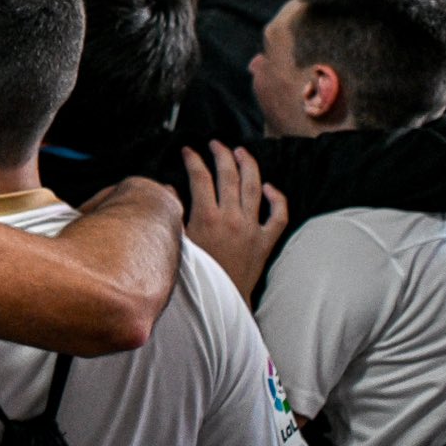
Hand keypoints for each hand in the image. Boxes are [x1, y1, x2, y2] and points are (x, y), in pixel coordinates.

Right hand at [182, 143, 287, 302]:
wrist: (220, 301)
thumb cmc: (195, 273)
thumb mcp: (176, 242)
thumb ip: (172, 214)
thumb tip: (167, 191)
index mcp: (206, 217)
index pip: (200, 177)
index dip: (193, 159)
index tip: (187, 151)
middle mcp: (231, 218)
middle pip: (229, 176)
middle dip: (221, 154)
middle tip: (216, 144)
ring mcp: (252, 228)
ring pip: (254, 187)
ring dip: (248, 166)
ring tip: (241, 152)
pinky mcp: (266, 241)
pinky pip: (278, 215)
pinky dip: (276, 198)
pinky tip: (269, 187)